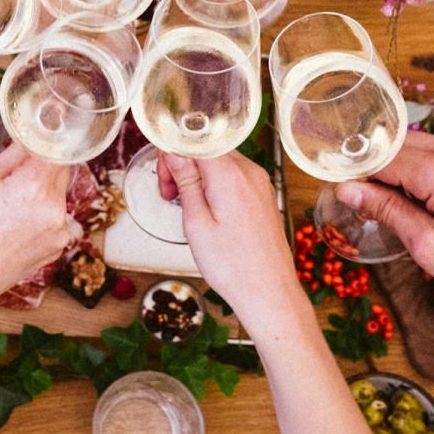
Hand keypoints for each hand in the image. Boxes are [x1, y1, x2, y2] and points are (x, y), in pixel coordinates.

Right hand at [0, 144, 75, 307]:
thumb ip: (11, 156)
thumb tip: (30, 136)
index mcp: (33, 189)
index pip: (58, 148)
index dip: (49, 138)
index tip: (40, 131)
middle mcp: (54, 211)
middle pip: (61, 171)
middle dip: (41, 166)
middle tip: (10, 175)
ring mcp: (59, 233)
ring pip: (58, 195)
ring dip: (40, 191)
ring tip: (6, 206)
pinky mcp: (57, 249)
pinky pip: (55, 218)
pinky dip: (40, 214)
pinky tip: (13, 225)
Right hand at [158, 152, 296, 318]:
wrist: (269, 291)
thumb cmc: (232, 266)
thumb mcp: (197, 223)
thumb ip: (186, 182)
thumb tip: (174, 152)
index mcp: (231, 175)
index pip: (194, 141)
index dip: (173, 156)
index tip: (165, 182)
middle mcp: (250, 172)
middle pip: (206, 149)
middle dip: (183, 167)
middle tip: (170, 197)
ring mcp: (259, 182)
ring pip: (219, 162)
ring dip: (198, 176)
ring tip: (189, 208)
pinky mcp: (263, 195)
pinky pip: (233, 177)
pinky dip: (215, 185)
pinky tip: (207, 211)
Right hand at [335, 132, 433, 311]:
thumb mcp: (428, 247)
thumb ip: (387, 210)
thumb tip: (348, 189)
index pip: (385, 157)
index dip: (359, 171)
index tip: (343, 187)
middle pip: (404, 144)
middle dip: (381, 166)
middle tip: (364, 196)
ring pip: (427, 146)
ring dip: (406, 167)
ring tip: (397, 202)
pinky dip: (430, 168)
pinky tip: (427, 197)